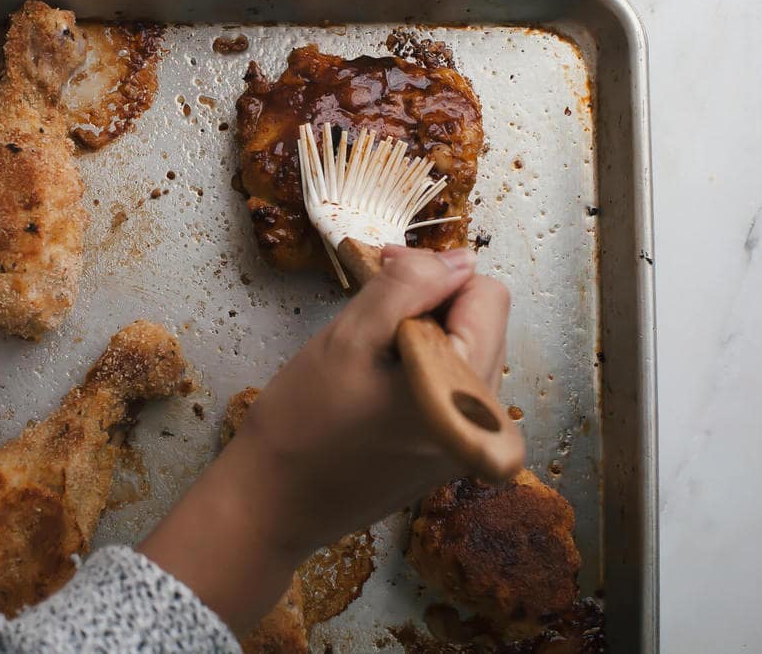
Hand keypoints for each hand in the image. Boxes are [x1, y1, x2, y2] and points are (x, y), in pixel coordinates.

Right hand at [139, 246, 509, 633]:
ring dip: (423, 337)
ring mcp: (471, 443)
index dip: (433, 276)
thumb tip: (459, 259)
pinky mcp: (451, 455)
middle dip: (430, 307)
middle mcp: (488, 424)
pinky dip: (419, 369)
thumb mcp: (350, 336)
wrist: (274, 502)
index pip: (487, 294)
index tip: (382, 282)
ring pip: (467, 352)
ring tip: (368, 357)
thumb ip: (410, 287)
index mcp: (468, 392)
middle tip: (368, 320)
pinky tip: (375, 386)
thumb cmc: (304, 419)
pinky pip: (452, 387)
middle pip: (482, 323)